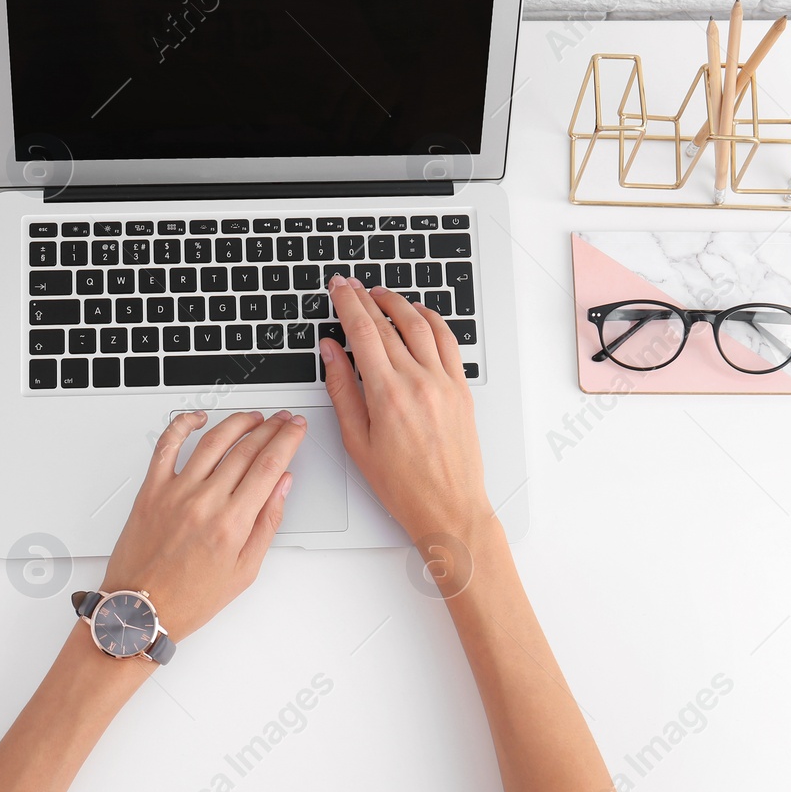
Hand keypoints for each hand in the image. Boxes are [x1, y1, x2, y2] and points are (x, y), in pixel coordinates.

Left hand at [101, 409, 306, 641]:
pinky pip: (166, 445)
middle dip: (271, 428)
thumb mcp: (244, 570)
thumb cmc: (189, 599)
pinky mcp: (151, 490)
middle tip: (282, 420)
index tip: (296, 429)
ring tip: (253, 418)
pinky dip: (182, 424)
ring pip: (213, 440)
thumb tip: (283, 486)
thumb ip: (267, 523)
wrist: (142, 611)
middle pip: (246, 449)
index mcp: (231, 523)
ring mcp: (175, 492)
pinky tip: (198, 418)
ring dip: (238, 422)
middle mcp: (204, 502)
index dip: (288, 440)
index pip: (269, 465)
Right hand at [320, 276, 492, 540]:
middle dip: (366, 298)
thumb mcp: (356, 441)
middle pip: (388, 323)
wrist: (448, 506)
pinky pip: (447, 341)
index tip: (338, 288)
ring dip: (398, 303)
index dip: (347, 303)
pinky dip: (432, 320)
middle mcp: (418, 381)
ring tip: (381, 294)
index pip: (362, 332)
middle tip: (351, 285)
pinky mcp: (461, 388)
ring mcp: (443, 382)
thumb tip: (330, 352)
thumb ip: (341, 390)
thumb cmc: (403, 485)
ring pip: (420, 324)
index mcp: (387, 394)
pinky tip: (419, 314)